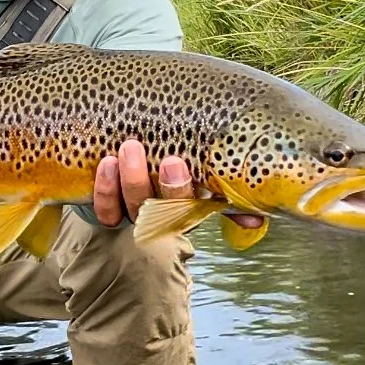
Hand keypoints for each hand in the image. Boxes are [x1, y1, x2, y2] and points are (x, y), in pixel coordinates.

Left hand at [91, 141, 262, 231]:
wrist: (123, 154)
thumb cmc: (169, 161)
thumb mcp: (201, 174)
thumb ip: (227, 192)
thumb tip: (258, 216)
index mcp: (188, 205)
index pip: (194, 207)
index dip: (194, 194)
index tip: (182, 166)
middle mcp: (161, 214)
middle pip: (165, 211)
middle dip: (169, 189)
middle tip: (170, 160)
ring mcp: (132, 212)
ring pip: (133, 209)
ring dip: (133, 182)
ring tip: (130, 148)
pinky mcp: (107, 208)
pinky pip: (106, 210)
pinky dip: (106, 190)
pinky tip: (107, 163)